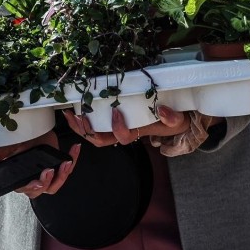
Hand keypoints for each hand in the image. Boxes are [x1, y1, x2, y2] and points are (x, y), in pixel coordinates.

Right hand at [0, 130, 80, 198]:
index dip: (31, 187)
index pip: (25, 189)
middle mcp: (34, 179)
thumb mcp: (7, 147)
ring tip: (64, 163)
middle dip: (47, 183)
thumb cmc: (20, 141)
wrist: (35, 130)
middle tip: (49, 170)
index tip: (36, 181)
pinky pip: (68, 170)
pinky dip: (73, 161)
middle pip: (41, 190)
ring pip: (55, 185)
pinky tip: (74, 149)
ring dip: (62, 175)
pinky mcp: (60, 166)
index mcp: (21, 178)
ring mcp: (48, 174)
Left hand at [63, 106, 216, 150]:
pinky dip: (83, 120)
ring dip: (80, 126)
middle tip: (77, 116)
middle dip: (87, 131)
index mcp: (139, 133)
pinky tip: (75, 109)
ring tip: (70, 113)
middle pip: (101, 140)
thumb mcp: (179, 120)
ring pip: (94, 135)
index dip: (117, 128)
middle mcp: (125, 133)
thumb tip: (163, 110)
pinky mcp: (114, 121)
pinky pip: (95, 125)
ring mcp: (118, 128)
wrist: (177, 121)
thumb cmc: (176, 121)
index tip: (116, 111)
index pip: (123, 137)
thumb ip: (173, 118)